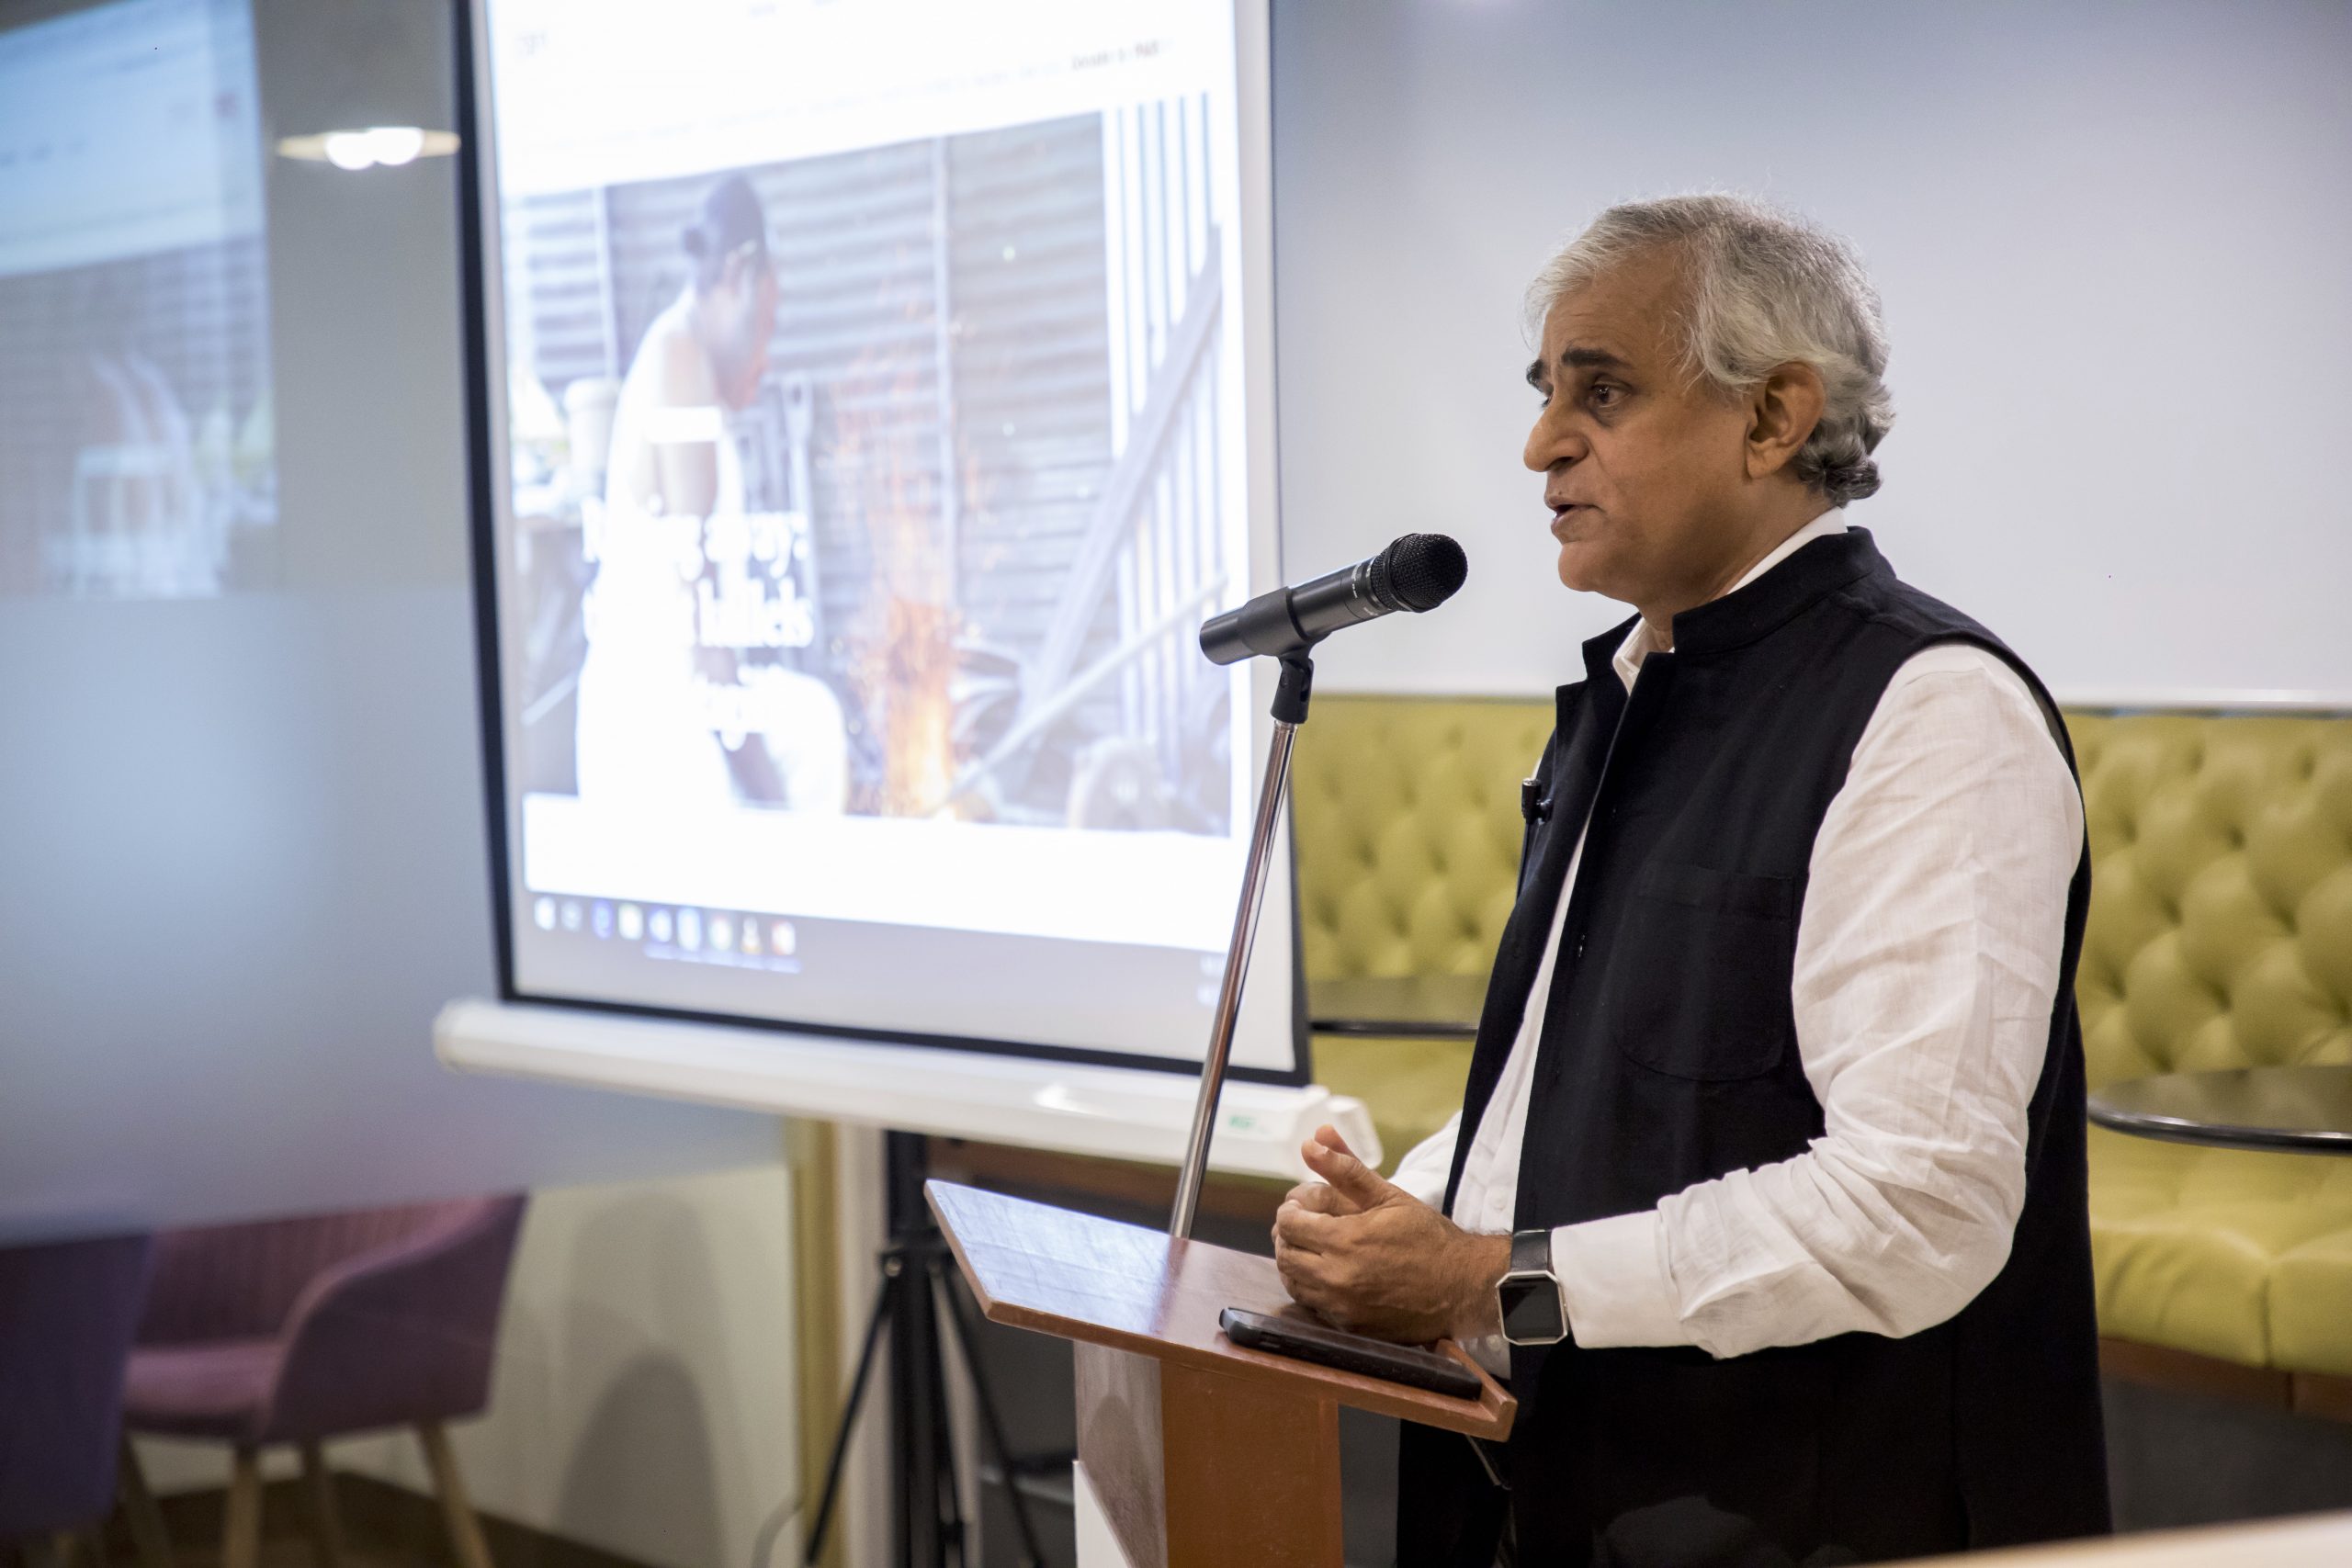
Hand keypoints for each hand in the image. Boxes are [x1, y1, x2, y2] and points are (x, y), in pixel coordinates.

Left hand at [1271, 1125, 1509, 1344]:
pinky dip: (1311, 1289)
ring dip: (1295, 1262)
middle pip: (1285, 1254)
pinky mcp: (1350, 1326)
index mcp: (1344, 1240)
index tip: (1302, 1207)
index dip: (1290, 1211)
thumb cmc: (1426, 1236)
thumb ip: (1344, 1168)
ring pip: (1293, 1283)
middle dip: (1289, 1236)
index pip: (1288, 1224)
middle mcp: (1337, 1277)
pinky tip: (1328, 1275)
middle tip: (1305, 1227)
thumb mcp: (1388, 1195)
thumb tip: (1310, 1141)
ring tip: (1314, 1249)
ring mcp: (1342, 1307)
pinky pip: (1312, 1306)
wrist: (1462, 1286)